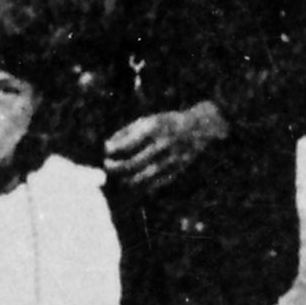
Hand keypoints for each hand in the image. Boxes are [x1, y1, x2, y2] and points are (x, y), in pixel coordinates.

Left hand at [102, 100, 226, 192]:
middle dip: (115, 167)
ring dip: (125, 179)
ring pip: (140, 178)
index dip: (111, 150)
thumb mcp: (149, 120)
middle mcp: (161, 145)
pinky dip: (139, 184)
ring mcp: (168, 160)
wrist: (199, 128)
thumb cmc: (168, 123)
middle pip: (131, 164)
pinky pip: (152, 184)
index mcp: (153, 129)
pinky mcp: (174, 172)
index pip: (125, 145)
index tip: (106, 150)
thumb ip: (127, 131)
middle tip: (108, 165)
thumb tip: (107, 146)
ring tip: (119, 176)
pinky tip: (133, 181)